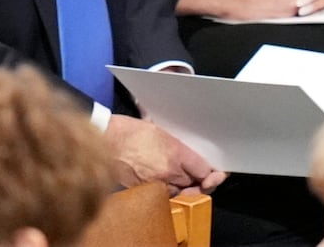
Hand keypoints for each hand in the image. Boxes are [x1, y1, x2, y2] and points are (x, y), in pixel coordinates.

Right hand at [104, 114, 225, 193]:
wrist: (107, 138)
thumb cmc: (131, 130)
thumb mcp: (162, 130)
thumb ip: (179, 145)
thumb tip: (191, 153)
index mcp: (176, 153)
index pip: (203, 170)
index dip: (212, 173)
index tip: (216, 172)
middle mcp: (169, 171)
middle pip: (194, 183)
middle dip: (200, 181)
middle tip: (206, 177)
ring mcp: (156, 183)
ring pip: (180, 191)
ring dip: (184, 186)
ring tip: (186, 178)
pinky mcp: (145, 190)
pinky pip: (165, 195)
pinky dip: (169, 190)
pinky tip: (169, 182)